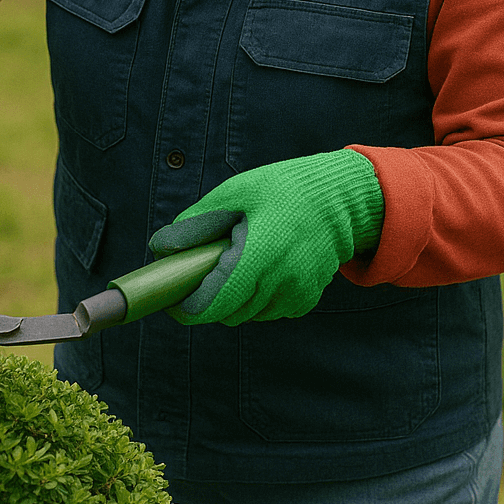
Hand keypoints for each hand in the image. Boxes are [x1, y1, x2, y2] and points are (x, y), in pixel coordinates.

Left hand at [148, 149, 383, 325]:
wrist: (342, 198)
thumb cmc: (285, 189)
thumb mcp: (237, 192)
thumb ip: (198, 222)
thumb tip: (161, 248)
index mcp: (260, 254)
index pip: (212, 304)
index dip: (186, 305)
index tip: (173, 294)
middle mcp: (281, 283)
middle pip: (225, 313)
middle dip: (208, 296)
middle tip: (205, 266)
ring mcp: (296, 295)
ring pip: (246, 314)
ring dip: (234, 297)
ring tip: (240, 260)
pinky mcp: (305, 301)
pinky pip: (268, 310)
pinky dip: (257, 297)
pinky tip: (264, 267)